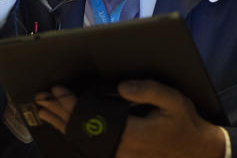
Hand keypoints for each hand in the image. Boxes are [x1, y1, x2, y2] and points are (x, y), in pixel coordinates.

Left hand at [35, 81, 225, 157]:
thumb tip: (121, 86)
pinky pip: (92, 146)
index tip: (57, 90)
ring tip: (44, 112)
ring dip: (62, 125)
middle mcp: (121, 148)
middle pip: (81, 130)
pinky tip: (66, 128)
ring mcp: (120, 155)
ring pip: (83, 140)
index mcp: (130, 132)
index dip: (70, 103)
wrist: (196, 152)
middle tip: (40, 98)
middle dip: (58, 112)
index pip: (90, 117)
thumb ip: (147, 90)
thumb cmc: (184, 123)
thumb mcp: (172, 100)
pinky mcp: (121, 157)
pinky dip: (75, 135)